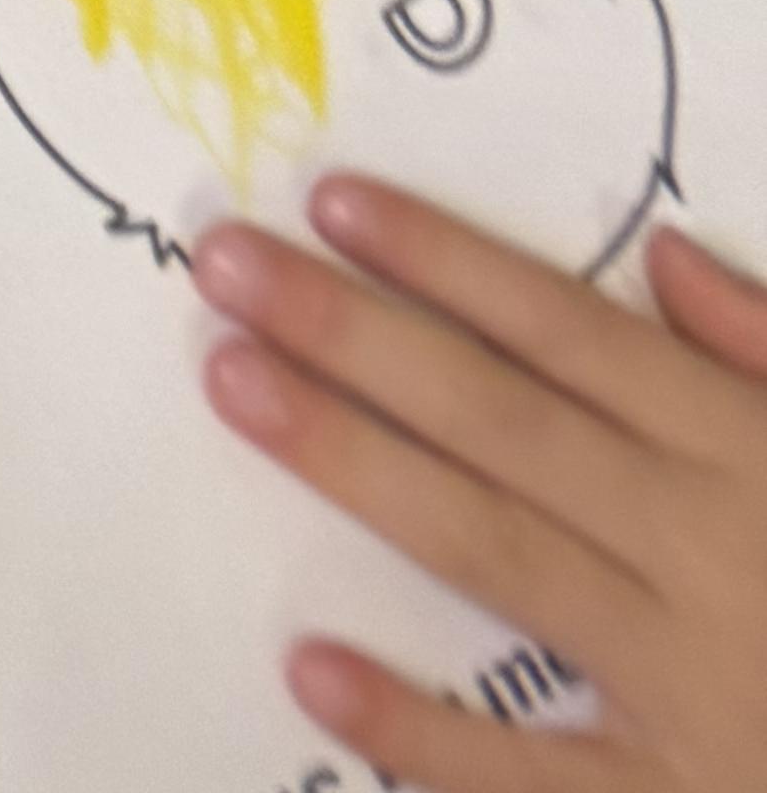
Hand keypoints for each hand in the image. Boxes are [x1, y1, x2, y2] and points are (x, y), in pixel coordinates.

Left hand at [196, 176, 766, 786]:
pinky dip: (421, 729)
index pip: (573, 334)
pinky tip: (313, 664)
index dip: (449, 261)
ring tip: (232, 385)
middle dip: (353, 333)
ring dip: (355, 464)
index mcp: (755, 458)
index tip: (329, 199)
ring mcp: (688, 690)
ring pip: (493, 553)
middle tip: (221, 265)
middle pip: (501, 421)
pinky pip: (531, 779)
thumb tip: (669, 258)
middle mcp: (709, 555)